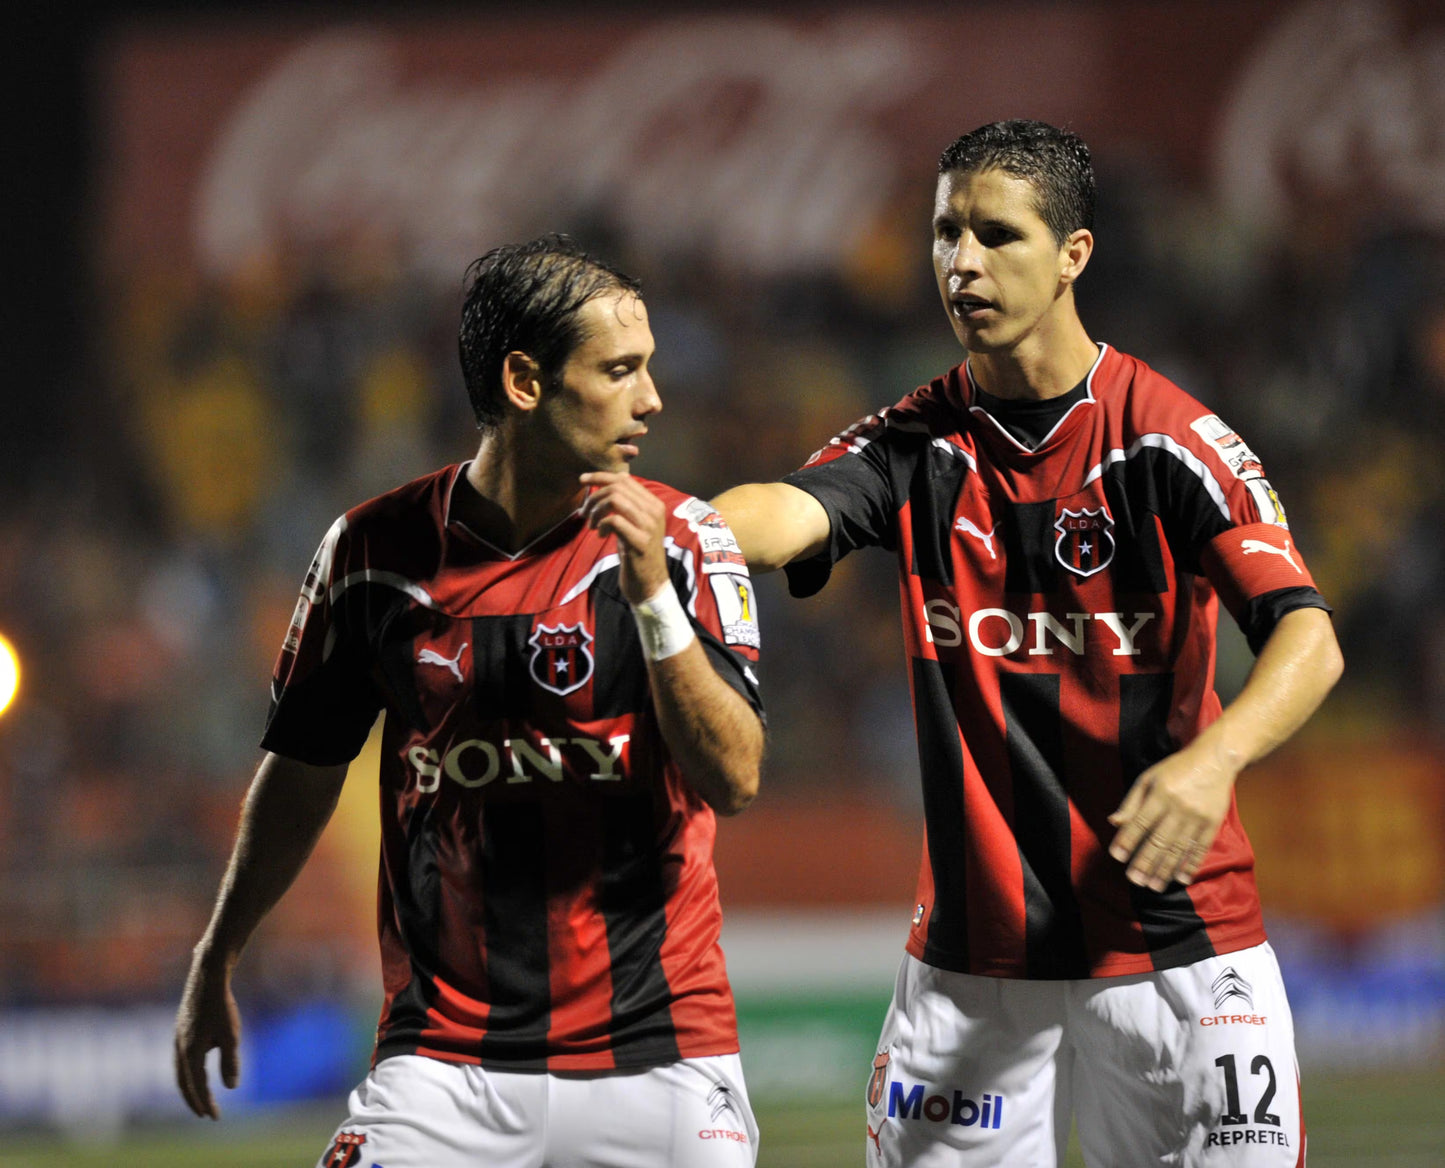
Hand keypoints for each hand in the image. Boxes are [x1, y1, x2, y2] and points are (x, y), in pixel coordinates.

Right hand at [174, 951, 240, 1118]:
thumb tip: (231, 1087)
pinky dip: (185, 1071)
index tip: (214, 1117)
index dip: (206, 1102)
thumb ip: (230, 1061)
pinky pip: (179, 1058)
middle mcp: (179, 1047)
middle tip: (204, 1114)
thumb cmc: (222, 1005)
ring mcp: (177, 1038)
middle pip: (183, 1082)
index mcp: (191, 1052)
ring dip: (188, 1087)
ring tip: (198, 1098)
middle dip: (194, 1100)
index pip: (198, 1085)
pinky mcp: (179, 1029)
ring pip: (178, 1071)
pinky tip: (194, 1070)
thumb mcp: (231, 1034)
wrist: (207, 976)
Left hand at [580, 472, 667, 603]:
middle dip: (594, 495)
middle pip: (617, 487)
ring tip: (591, 525)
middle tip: (585, 512)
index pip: (624, 478)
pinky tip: (600, 535)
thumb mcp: (634, 524)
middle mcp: (654, 511)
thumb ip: (627, 503)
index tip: (582, 480)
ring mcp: (649, 526)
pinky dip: (601, 525)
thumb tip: (613, 479)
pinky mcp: (640, 542)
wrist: (650, 584)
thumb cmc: (637, 553)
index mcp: (654, 504)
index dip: (600, 476)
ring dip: (596, 510)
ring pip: (615, 500)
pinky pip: (614, 521)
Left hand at [1107, 740, 1236, 890]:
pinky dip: (1190, 865)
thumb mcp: (1149, 777)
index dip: (1127, 840)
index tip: (1117, 856)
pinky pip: (1200, 848)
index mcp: (1160, 793)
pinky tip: (1181, 878)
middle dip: (1145, 862)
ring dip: (1165, 869)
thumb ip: (1132, 802)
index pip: (1139, 821)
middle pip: (1159, 840)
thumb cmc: (1176, 769)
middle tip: (1134, 880)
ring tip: (1153, 885)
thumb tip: (1114, 822)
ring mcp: (1197, 816)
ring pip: (1179, 848)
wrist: (1214, 760)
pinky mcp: (1213, 823)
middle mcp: (1178, 806)